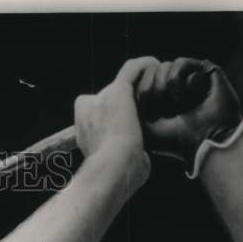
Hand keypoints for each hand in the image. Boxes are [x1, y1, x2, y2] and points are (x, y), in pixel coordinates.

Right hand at [74, 57, 154, 185]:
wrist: (113, 169)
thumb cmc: (118, 176)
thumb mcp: (116, 168)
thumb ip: (127, 157)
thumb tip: (142, 160)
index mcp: (85, 132)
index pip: (93, 115)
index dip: (110, 117)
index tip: (127, 123)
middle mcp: (89, 112)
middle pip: (106, 97)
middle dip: (124, 101)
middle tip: (147, 105)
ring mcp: (101, 99)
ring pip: (122, 81)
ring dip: (138, 83)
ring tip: (157, 86)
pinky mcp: (118, 91)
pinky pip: (132, 69)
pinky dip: (144, 65)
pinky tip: (156, 65)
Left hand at [135, 57, 242, 164]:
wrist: (204, 141)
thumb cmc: (173, 139)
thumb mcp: (144, 126)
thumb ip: (131, 107)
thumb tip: (123, 84)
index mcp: (159, 98)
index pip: (140, 81)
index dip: (143, 94)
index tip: (152, 113)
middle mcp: (174, 86)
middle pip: (150, 71)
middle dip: (154, 90)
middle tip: (167, 109)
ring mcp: (189, 77)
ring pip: (164, 65)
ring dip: (168, 86)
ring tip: (180, 102)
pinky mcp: (205, 70)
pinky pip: (181, 63)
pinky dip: (182, 79)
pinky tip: (192, 92)